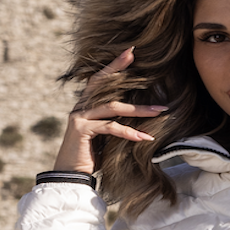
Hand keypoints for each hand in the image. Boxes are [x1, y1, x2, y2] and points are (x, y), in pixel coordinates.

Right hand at [52, 47, 167, 173]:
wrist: (70, 177)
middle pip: (104, 84)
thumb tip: (136, 113)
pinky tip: (143, 137)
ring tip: (158, 112)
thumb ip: (113, 121)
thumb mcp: (104, 136)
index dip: (114, 65)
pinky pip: (110, 127)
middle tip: (143, 63)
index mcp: (86, 105)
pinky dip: (128, 131)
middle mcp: (80, 107)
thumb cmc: (89, 157)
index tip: (131, 52)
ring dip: (139, 110)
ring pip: (113, 108)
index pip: (100, 79)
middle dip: (121, 71)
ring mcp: (79, 117)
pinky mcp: (81, 130)